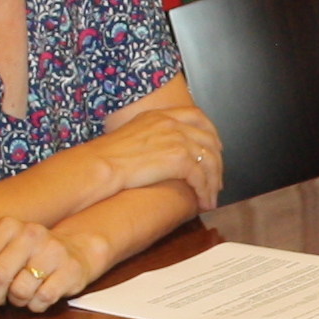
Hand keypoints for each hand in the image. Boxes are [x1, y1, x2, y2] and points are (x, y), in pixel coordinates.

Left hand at [0, 216, 110, 314]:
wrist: (75, 251)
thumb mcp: (2, 254)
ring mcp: (53, 250)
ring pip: (20, 291)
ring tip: (22, 294)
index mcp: (8, 225)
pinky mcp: (70, 269)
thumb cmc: (29, 258)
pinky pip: (42, 299)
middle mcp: (31, 233)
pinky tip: (39, 296)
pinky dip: (36, 305)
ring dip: (17, 301)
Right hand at [87, 88, 225, 213]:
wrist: (102, 164)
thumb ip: (151, 134)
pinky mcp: (180, 159)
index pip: (196, 115)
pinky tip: (203, 203)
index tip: (215, 146)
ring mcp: (178, 140)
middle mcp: (173, 124)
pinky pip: (201, 177)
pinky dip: (205, 192)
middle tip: (216, 179)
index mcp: (161, 115)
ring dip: (213, 181)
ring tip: (210, 197)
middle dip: (217, 161)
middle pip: (209, 139)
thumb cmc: (107, 155)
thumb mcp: (131, 132)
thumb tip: (160, 150)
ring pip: (209, 160)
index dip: (210, 131)